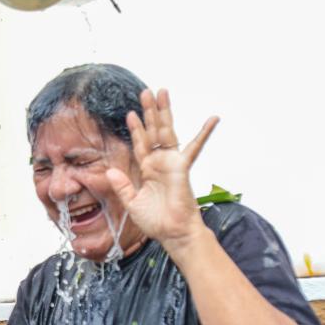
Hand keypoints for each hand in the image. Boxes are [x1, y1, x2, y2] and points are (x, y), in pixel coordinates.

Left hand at [105, 89, 218, 253]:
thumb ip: (122, 186)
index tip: (130, 114)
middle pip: (154, 131)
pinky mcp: (182, 166)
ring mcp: (172, 162)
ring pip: (167, 131)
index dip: (136, 129)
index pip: (140, 144)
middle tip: (146, 91)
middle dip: (150, 111)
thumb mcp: (132, 203)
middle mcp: (160, 162)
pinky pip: (195, 146)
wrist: (172, 233)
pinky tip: (213, 119)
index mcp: (148, 170)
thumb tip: (110, 171)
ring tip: (161, 92)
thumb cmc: (156, 221)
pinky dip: (205, 133)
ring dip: (164, 112)